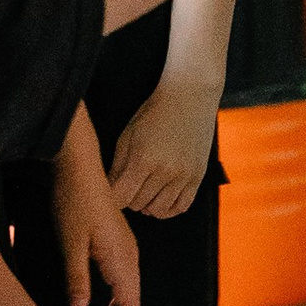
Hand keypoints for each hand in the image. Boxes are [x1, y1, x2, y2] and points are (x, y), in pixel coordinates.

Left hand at [53, 134, 141, 305]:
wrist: (78, 166)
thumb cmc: (73, 201)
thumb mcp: (69, 242)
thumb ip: (76, 278)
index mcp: (121, 258)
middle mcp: (130, 255)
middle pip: (131, 301)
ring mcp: (126, 247)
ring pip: (128, 290)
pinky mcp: (118, 241)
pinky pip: (123, 278)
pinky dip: (113, 298)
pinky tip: (97, 301)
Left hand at [109, 72, 220, 223]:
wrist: (189, 95)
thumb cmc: (153, 113)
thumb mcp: (127, 136)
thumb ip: (117, 167)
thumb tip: (108, 191)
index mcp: (142, 159)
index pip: (119, 198)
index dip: (111, 197)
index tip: (110, 190)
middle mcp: (165, 171)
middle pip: (137, 205)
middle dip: (128, 198)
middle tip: (127, 186)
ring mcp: (184, 176)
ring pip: (158, 210)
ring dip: (146, 205)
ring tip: (143, 192)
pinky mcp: (198, 177)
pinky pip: (181, 207)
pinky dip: (168, 210)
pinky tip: (160, 200)